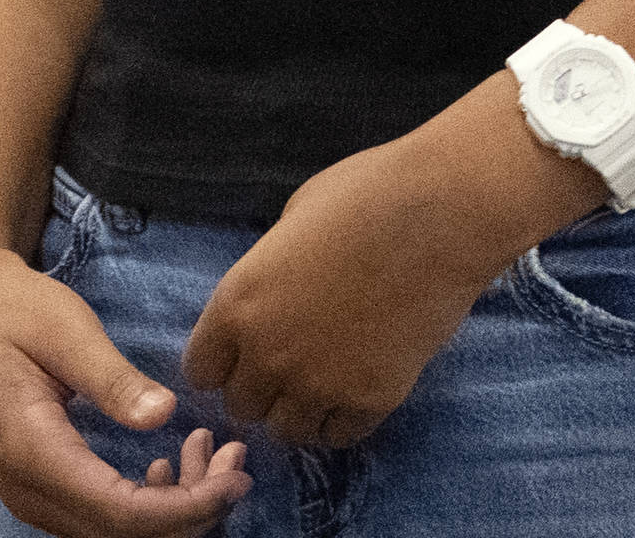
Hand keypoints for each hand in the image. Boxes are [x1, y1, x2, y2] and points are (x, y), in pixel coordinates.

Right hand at [0, 235, 251, 535]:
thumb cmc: (1, 304)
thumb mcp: (61, 324)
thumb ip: (110, 376)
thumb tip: (163, 416)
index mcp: (32, 450)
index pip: (122, 515)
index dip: (187, 508)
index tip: (234, 477)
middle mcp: (27, 489)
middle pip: (123, 536)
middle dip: (190, 509)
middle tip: (233, 459)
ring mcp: (27, 494)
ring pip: (112, 533)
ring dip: (169, 508)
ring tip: (205, 452)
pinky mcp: (35, 486)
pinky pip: (95, 518)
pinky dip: (141, 505)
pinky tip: (164, 466)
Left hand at [180, 135, 505, 449]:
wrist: (435, 218)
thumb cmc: (360, 197)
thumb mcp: (289, 224)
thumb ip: (267, 275)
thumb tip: (269, 299)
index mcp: (237, 303)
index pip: (199, 370)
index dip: (220, 363)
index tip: (239, 354)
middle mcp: (269, 354)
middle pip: (241, 407)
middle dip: (258, 389)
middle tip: (286, 363)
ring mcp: (319, 384)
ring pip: (287, 432)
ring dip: (297, 410)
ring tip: (319, 380)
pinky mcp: (369, 402)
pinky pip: (338, 436)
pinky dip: (340, 419)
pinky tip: (352, 388)